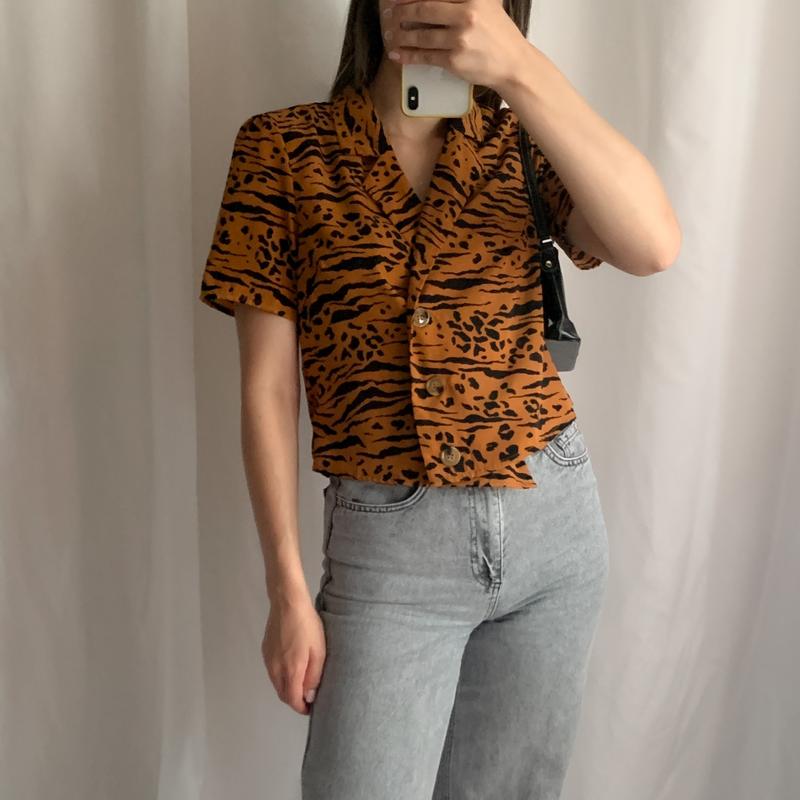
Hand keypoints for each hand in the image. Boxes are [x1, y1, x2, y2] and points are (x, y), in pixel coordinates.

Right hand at [262, 595, 325, 714]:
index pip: (292, 700)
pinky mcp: (265, 650)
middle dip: (295, 700)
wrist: (287, 602)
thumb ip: (314, 676)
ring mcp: (268, 660)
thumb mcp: (319, 651)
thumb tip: (308, 696)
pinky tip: (292, 666)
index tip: (311, 708)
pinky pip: (273, 671)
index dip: (302, 708)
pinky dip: (282, 676)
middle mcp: (275, 669)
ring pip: (277, 683)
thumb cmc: (307, 625)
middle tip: (308, 696)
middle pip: (283, 694)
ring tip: (302, 681)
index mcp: (290, 671)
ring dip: (288, 688)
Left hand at [381, 0, 528, 91]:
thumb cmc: (497, 34)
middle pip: (424, 9)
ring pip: (421, 34)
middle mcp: (466, 14)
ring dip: (402, 35)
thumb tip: (429, 1)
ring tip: (391, 35)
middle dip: (402, 11)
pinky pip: (425, 56)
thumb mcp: (486, 5)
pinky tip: (398, 54)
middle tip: (390, 14)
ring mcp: (459, 38)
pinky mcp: (454, 60)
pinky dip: (408, 55)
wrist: (512, 63)